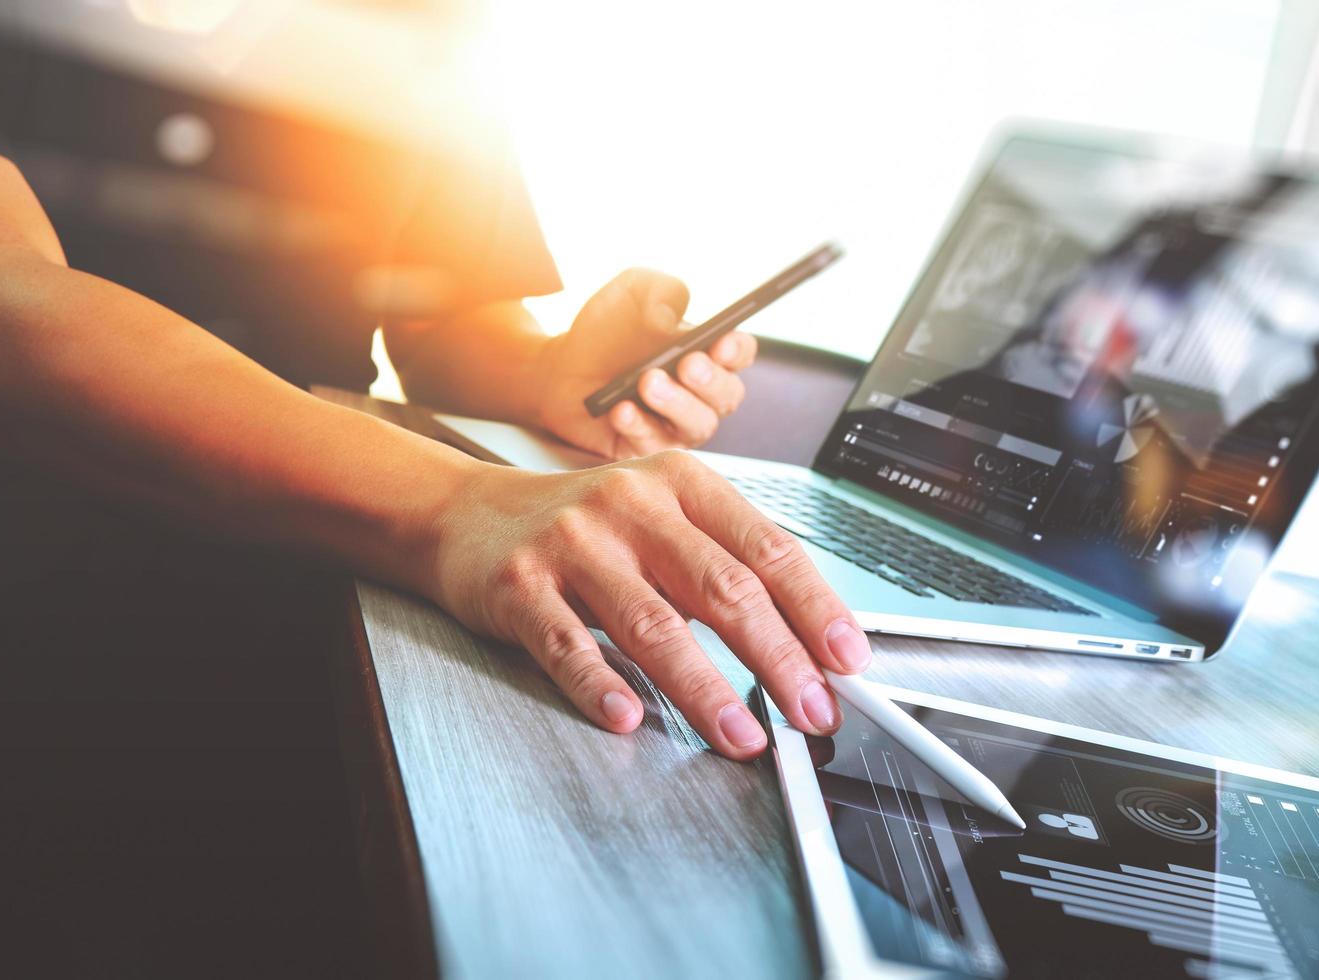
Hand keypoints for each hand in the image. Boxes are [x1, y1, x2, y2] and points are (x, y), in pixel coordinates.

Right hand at [428, 451, 872, 759]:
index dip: (815, 608)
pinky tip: (628, 717)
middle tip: (812, 712)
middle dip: (778, 658)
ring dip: (704, 688)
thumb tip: (805, 643)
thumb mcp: (661, 518)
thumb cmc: (584, 526)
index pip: (766, 547)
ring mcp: (572, 543)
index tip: (846, 660)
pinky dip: (599, 683)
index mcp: (681, 483)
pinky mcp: (519, 586)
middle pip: (721, 588)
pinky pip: (566, 643)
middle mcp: (630, 505)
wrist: (472, 513)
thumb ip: (722, 565)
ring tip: (741, 736)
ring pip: (652, 623)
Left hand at [534, 269, 757, 458]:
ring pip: (696, 425)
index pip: (739, 354)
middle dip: (710, 380)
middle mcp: (701, 393)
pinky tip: (621, 410)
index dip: (737, 350)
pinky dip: (637, 426)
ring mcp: (676, 424)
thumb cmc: (607, 328)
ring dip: (675, 403)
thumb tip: (674, 311)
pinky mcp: (646, 447)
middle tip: (688, 364)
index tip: (721, 341)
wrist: (561, 366)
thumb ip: (660, 289)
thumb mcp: (631, 293)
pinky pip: (651, 444)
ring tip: (648, 382)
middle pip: (726, 395)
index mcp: (708, 352)